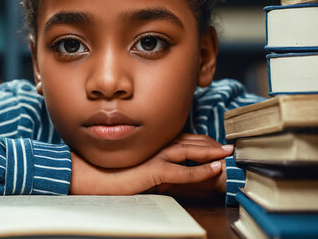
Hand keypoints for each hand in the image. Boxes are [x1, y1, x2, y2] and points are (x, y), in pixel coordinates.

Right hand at [69, 133, 232, 194]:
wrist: (89, 177)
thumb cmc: (107, 173)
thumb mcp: (132, 167)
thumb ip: (148, 165)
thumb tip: (161, 172)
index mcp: (150, 144)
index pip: (182, 139)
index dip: (201, 141)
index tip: (214, 144)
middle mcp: (154, 147)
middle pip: (190, 142)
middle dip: (210, 144)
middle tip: (228, 146)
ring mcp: (155, 157)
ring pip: (189, 152)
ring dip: (210, 153)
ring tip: (226, 154)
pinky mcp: (153, 172)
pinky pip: (183, 173)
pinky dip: (201, 171)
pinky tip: (213, 169)